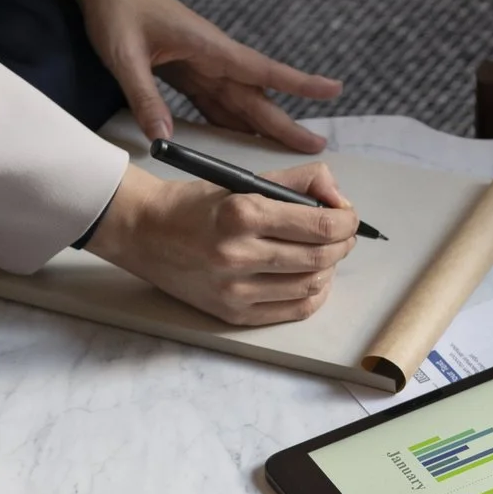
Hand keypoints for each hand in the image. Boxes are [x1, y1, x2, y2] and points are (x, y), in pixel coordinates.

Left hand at [54, 0, 342, 152]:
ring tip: (288, 153)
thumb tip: (163, 138)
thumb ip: (144, 97)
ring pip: (239, 102)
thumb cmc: (116, 9)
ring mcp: (202, 65)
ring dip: (263, 126)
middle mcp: (213, 57)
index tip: (333, 89)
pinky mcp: (188, 72)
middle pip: (256, 96)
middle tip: (318, 147)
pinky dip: (231, 123)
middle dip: (286, 122)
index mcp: (207, 47)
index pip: (261, 69)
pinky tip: (242, 143)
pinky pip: (215, 103)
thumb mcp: (124, 55)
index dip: (298, 82)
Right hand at [86, 162, 357, 324]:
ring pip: (312, 285)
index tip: (348, 216)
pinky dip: (314, 294)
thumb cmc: (195, 204)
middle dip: (343, 244)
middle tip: (342, 234)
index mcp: (242, 214)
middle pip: (321, 257)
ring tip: (324, 253)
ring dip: (330, 268)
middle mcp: (238, 254)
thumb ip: (296, 181)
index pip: (320, 224)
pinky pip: (294, 310)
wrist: (144, 232)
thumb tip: (338, 197)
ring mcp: (235, 290)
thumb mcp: (243, 180)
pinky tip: (312, 278)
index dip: (347, 220)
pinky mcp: (233, 313)